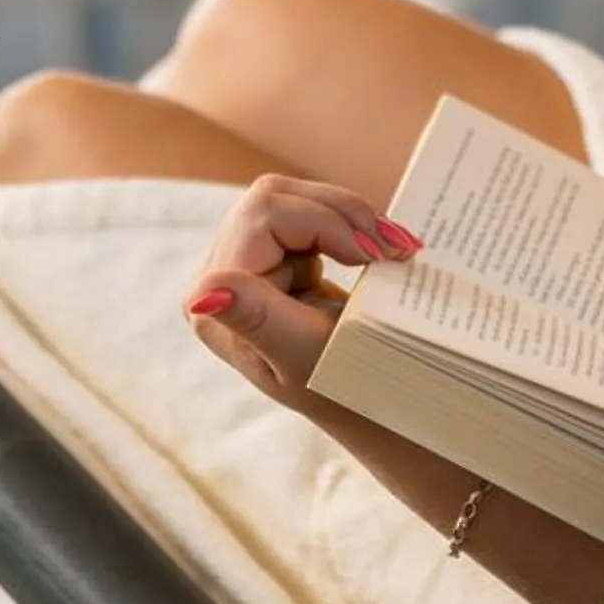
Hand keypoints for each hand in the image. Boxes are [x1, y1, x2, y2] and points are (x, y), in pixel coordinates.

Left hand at [181, 175, 419, 417]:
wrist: (368, 406)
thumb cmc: (338, 391)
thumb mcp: (303, 355)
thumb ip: (258, 317)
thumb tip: (205, 293)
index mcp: (214, 303)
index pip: (264, 217)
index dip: (325, 222)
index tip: (375, 258)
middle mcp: (221, 277)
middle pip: (275, 197)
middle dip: (343, 214)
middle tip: (395, 248)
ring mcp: (248, 265)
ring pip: (297, 199)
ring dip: (352, 218)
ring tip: (399, 250)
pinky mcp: (276, 260)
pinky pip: (311, 217)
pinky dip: (353, 229)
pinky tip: (383, 255)